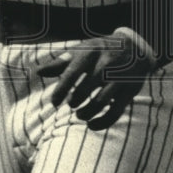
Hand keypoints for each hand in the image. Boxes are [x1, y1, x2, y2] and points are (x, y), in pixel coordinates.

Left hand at [38, 27, 164, 130]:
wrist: (135, 47)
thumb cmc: (100, 50)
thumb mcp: (82, 50)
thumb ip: (61, 63)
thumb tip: (38, 72)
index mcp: (90, 53)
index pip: (71, 73)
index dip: (60, 90)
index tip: (54, 102)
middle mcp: (106, 64)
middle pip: (85, 89)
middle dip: (74, 101)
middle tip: (71, 104)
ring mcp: (119, 78)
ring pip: (100, 103)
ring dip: (86, 113)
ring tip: (80, 115)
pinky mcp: (130, 91)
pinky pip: (115, 112)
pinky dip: (102, 123)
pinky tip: (92, 125)